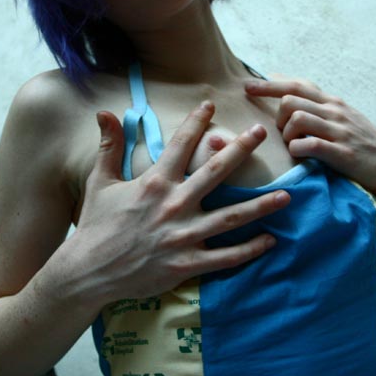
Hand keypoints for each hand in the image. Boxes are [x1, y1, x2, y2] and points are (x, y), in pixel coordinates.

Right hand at [71, 101, 290, 303]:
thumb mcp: (99, 182)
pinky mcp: (186, 264)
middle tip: (262, 132)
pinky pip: (225, 257)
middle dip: (240, 150)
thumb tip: (105, 112)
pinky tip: (270, 240)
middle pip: (215, 172)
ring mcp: (182, 236)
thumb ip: (109, 146)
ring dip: (260, 205)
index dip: (196, 122)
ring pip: (230, 218)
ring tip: (287, 195)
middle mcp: (173, 205)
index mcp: (154, 183)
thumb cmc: (95, 226)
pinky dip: (249, 249)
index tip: (211, 104)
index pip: (180, 145)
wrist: (88, 271)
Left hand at [244, 79, 375, 201]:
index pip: (296, 85)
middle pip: (290, 101)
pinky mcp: (342, 153)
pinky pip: (309, 145)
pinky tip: (300, 155)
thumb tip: (282, 82)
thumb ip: (313, 102)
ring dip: (286, 135)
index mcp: (331, 102)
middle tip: (283, 134)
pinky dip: (297, 150)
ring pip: (297, 120)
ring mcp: (339, 131)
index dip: (269, 85)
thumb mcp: (339, 116)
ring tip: (293, 146)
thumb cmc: (358, 141)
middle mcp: (334, 111)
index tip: (246, 88)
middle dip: (277, 118)